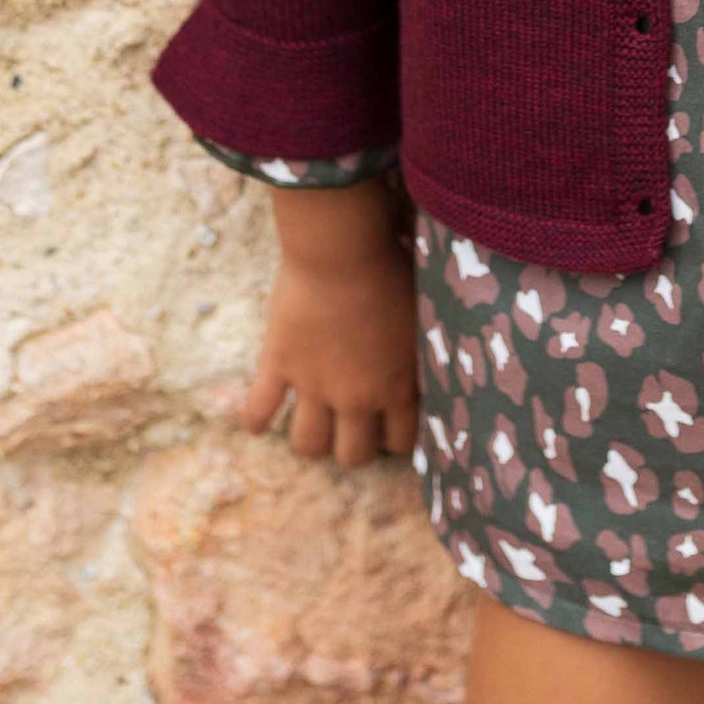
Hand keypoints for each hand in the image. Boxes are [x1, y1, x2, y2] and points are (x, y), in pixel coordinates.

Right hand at [240, 177, 420, 466]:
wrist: (342, 248)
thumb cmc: (395, 268)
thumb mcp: (426, 311)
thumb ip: (427, 345)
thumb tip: (446, 354)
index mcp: (398, 385)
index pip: (401, 442)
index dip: (397, 437)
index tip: (392, 425)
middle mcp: (356, 396)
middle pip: (353, 455)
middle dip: (354, 447)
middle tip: (353, 427)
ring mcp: (313, 385)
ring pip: (308, 444)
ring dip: (312, 439)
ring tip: (314, 424)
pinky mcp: (278, 365)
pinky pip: (259, 410)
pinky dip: (257, 419)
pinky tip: (260, 420)